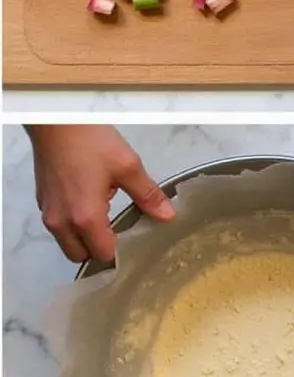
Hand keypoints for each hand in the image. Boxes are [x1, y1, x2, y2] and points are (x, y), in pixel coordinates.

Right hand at [27, 125, 173, 263]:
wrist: (56, 122)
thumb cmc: (90, 142)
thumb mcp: (127, 166)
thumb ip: (147, 195)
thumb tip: (167, 215)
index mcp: (85, 217)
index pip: (104, 254)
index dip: (122, 253)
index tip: (137, 243)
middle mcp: (62, 221)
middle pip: (81, 255)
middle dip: (101, 250)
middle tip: (122, 234)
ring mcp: (49, 212)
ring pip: (68, 242)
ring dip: (86, 238)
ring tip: (107, 216)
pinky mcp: (43, 201)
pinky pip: (59, 225)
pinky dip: (74, 224)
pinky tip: (92, 203)